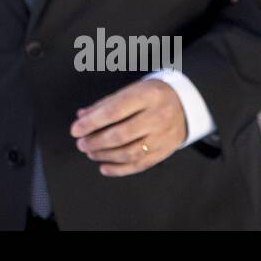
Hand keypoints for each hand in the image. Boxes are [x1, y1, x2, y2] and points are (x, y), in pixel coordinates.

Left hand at [68, 78, 187, 175]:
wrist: (185, 104)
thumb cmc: (151, 95)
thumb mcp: (131, 90)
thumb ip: (105, 104)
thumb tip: (82, 117)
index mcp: (147, 95)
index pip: (114, 111)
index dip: (92, 122)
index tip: (75, 130)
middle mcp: (157, 116)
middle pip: (121, 135)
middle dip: (96, 142)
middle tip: (81, 143)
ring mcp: (163, 136)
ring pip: (130, 153)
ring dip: (105, 156)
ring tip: (91, 152)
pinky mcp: (165, 152)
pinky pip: (140, 165)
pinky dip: (119, 169)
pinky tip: (104, 167)